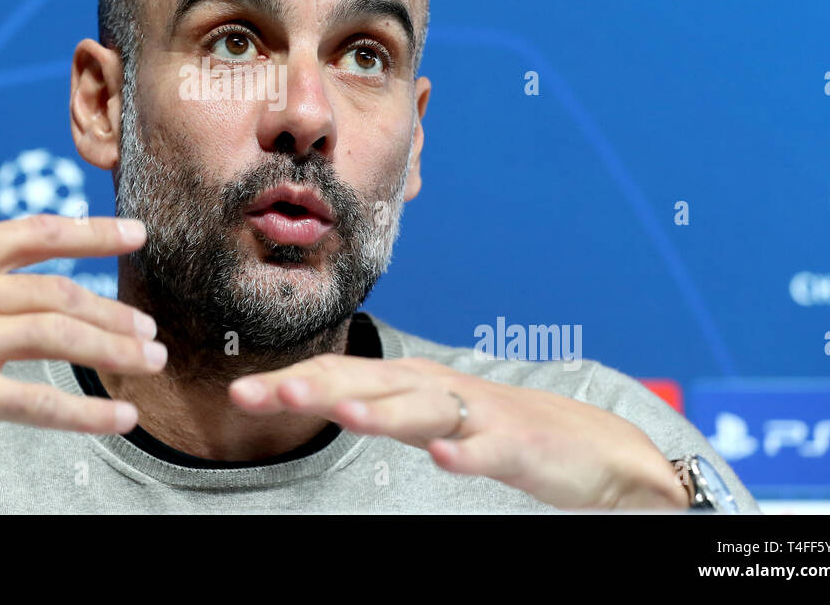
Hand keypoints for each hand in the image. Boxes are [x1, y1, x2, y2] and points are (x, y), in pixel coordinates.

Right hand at [0, 144, 165, 482]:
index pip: (39, 233)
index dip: (94, 234)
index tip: (137, 235)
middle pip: (63, 294)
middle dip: (115, 313)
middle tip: (149, 331)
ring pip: (62, 338)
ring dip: (114, 351)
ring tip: (149, 363)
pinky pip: (39, 402)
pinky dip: (85, 413)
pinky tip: (119, 418)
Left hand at [229, 354, 688, 510]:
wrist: (589, 443)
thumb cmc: (493, 424)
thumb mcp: (426, 414)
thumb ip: (377, 405)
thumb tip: (317, 393)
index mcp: (409, 381)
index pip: (341, 372)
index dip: (292, 380)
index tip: (240, 393)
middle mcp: (436, 389)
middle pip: (370, 383)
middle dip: (319, 386)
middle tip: (270, 392)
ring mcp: (478, 416)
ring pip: (424, 410)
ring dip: (383, 411)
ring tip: (343, 412)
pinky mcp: (518, 447)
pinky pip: (489, 449)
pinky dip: (467, 451)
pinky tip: (445, 458)